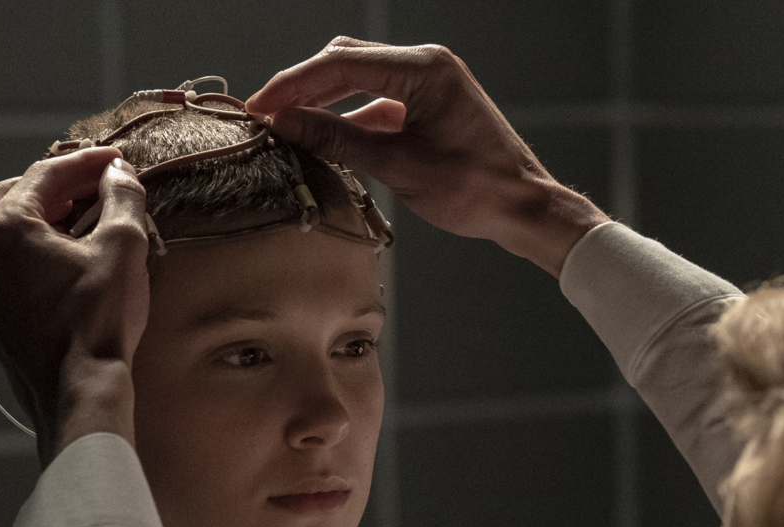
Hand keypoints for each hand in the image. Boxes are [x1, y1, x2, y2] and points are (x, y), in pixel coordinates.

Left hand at [0, 149, 149, 464]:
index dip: (88, 162)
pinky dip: (37, 255)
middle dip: (63, 189)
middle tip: (101, 187)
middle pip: (21, 198)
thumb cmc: (97, 322)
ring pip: (11, 233)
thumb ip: (122, 199)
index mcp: (4, 225)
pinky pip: (9, 268)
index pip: (48, 174)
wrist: (77, 390)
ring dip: (48, 221)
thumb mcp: (124, 249)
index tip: (117, 160)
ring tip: (87, 224)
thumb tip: (119, 174)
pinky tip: (68, 264)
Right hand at [246, 39, 609, 276]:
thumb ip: (340, 141)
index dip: (293, 85)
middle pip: (347, 62)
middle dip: (303, 87)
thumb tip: (285, 123)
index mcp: (424, 69)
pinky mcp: (431, 106)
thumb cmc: (474, 190)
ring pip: (361, 80)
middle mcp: (427, 64)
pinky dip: (351, 118)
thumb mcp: (399, 168)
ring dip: (324, 102)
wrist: (524, 207)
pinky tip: (328, 140)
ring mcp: (430, 83)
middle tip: (266, 116)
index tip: (259, 107)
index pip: (340, 64)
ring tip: (288, 127)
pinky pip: (380, 101)